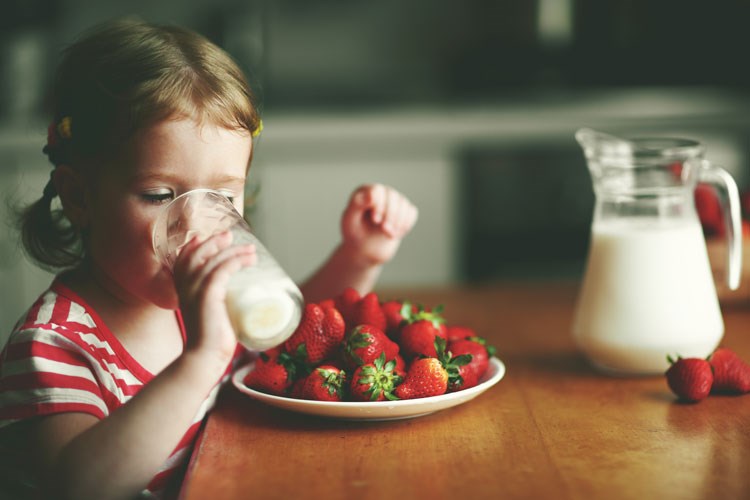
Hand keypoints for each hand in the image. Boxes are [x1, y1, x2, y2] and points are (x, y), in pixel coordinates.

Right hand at [171, 231, 255, 364]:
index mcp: (182, 289)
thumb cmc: (211, 340)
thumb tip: (237, 299)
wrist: (204, 358)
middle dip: (215, 241)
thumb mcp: (209, 315)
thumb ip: (215, 304)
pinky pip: (222, 270)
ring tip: (251, 250)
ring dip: (234, 251)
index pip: (184, 258)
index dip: (196, 245)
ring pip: (213, 259)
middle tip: (232, 237)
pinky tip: (248, 259)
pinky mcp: (208, 295)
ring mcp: (195, 290)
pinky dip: (236, 261)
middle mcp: (185, 286)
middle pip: (197, 253)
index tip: (213, 238)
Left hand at [340, 184, 417, 265]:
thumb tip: (370, 194)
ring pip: (404, 204)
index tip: (376, 220)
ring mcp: (394, 201)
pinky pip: (412, 213)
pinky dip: (405, 225)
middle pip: (393, 196)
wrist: (364, 249)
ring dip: (398, 222)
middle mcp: (381, 192)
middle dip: (390, 215)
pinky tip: (395, 234)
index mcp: (365, 191)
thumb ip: (356, 205)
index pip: (378, 190)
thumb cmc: (354, 233)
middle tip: (384, 230)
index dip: (379, 205)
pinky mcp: (404, 210)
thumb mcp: (350, 221)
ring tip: (388, 234)